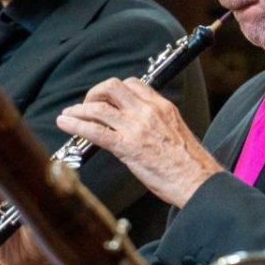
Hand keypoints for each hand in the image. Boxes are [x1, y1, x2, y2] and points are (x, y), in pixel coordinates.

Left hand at [57, 77, 221, 207]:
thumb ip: (156, 124)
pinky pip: (96, 131)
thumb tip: (138, 127)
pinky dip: (76, 125)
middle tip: (87, 105)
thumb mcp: (175, 132)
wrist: (198, 181)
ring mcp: (137, 128)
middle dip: (94, 93)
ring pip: (99, 108)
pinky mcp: (128, 147)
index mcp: (162, 107)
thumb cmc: (189, 164)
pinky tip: (66, 124)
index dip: (113, 89)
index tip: (105, 98)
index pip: (133, 84)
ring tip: (68, 114)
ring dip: (78, 109)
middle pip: (112, 87)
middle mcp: (148, 112)